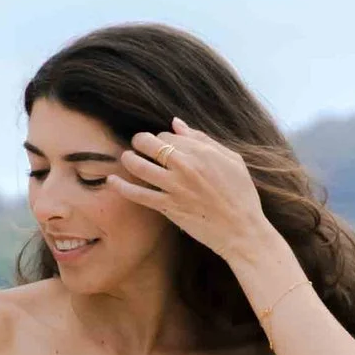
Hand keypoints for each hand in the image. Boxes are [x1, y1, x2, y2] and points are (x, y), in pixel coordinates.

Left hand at [112, 119, 284, 280]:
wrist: (242, 230)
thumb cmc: (242, 194)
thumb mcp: (232, 159)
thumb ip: (204, 139)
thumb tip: (177, 124)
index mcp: (202, 151)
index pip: (167, 135)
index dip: (161, 138)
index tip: (162, 145)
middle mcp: (185, 166)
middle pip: (149, 144)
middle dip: (139, 141)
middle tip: (138, 145)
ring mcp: (174, 187)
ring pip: (139, 165)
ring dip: (128, 159)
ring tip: (126, 158)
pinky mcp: (168, 207)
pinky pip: (138, 194)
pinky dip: (121, 187)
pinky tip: (112, 181)